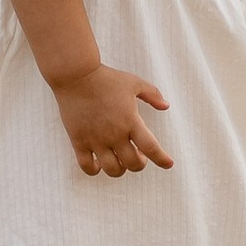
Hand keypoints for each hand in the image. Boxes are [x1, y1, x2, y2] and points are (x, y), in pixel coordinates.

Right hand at [48, 62, 173, 177]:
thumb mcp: (134, 82)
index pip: (151, 147)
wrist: (76, 75)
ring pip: (112, 170)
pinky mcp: (79, 141)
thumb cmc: (107, 78)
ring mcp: (96, 139)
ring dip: (120, 169)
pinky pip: (88, 167)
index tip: (169, 164)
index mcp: (130, 121)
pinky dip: (95, 170)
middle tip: (138, 155)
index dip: (162, 159)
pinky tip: (99, 162)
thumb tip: (166, 106)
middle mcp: (115, 134)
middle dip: (139, 164)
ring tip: (119, 160)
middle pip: (133, 164)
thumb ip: (152, 94)